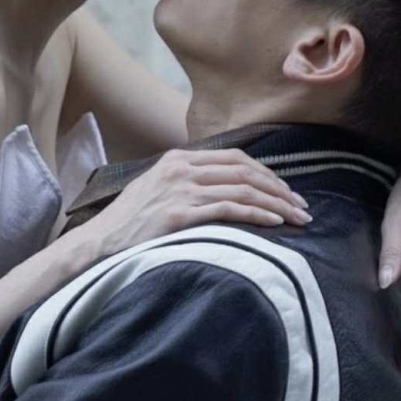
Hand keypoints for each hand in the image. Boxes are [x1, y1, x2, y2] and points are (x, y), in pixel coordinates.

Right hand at [81, 147, 310, 255]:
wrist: (99, 241)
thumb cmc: (128, 222)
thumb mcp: (156, 189)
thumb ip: (186, 182)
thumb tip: (222, 189)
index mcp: (178, 158)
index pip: (235, 159)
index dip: (267, 173)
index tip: (286, 191)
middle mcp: (181, 169)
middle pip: (246, 172)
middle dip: (280, 189)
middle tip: (302, 206)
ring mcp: (180, 190)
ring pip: (244, 190)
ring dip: (277, 204)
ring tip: (297, 218)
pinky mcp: (179, 214)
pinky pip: (230, 210)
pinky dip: (257, 215)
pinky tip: (275, 223)